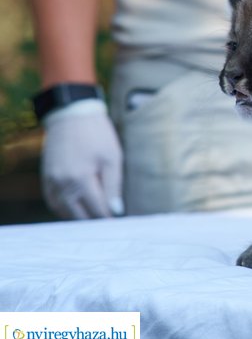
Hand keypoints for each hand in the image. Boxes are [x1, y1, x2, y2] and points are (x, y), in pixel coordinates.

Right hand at [41, 99, 123, 218]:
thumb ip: (113, 187)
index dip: (109, 218)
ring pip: (65, 212)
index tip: (119, 223)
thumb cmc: (97, 135)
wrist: (71, 115)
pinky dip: (66, 209)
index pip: (96, 210)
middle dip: (95, 221)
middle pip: (79, 216)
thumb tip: (116, 211)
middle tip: (109, 223)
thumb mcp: (113, 158)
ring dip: (80, 218)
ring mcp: (51, 183)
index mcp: (81, 179)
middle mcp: (62, 184)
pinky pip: (54, 203)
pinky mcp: (45, 179)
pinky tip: (79, 208)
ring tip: (96, 217)